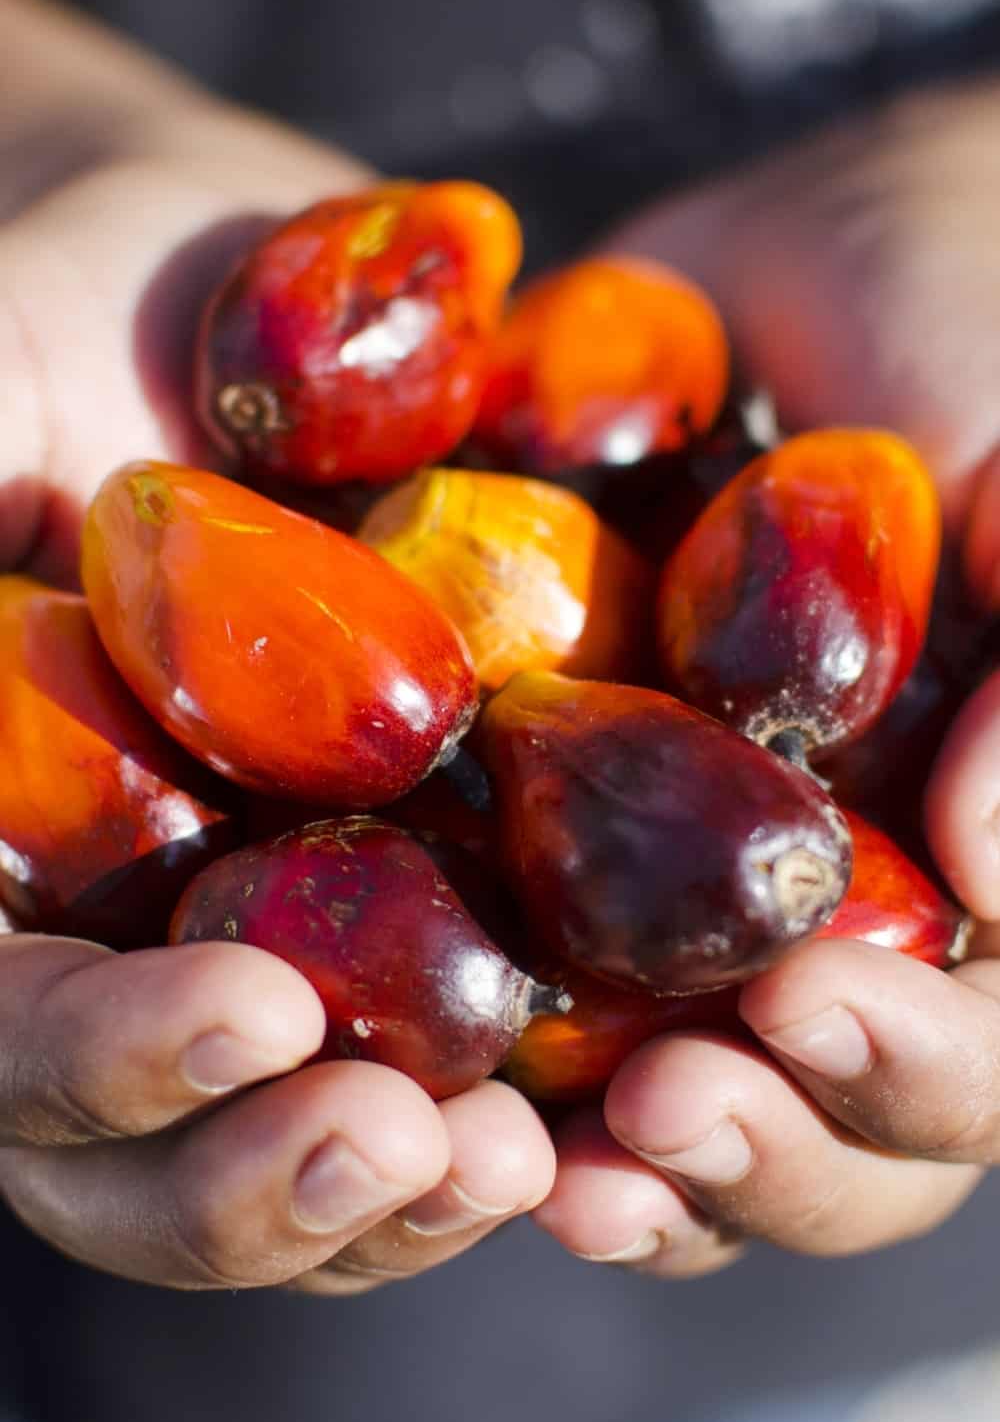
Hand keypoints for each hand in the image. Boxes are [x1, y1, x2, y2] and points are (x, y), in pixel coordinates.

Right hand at [0, 0, 554, 1292]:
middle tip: (406, 1144)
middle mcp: (109, 932)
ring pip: (289, 1157)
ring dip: (397, 1197)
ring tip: (522, 1160)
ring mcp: (258, 934)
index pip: (4, 1023)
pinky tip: (621, 1090)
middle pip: (131, 1157)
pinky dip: (522, 1112)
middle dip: (255, 1179)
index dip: (99, 1060)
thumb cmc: (64, 304)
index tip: (253, 1010)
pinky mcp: (413, 905)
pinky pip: (445, 1065)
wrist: (242, 303)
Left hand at [534, 77, 999, 1275]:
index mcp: (988, 860)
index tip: (803, 1005)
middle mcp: (879, 913)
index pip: (995, 1040)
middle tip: (658, 1111)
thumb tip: (996, 867)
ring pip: (719, 1111)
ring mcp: (728, 902)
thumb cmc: (958, 309)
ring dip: (646, 1171)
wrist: (795, 250)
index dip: (920, 1063)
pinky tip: (450, 1088)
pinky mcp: (585, 853)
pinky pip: (556, 1007)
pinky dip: (512, 1075)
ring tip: (553, 1169)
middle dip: (772, 1144)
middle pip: (860, 1126)